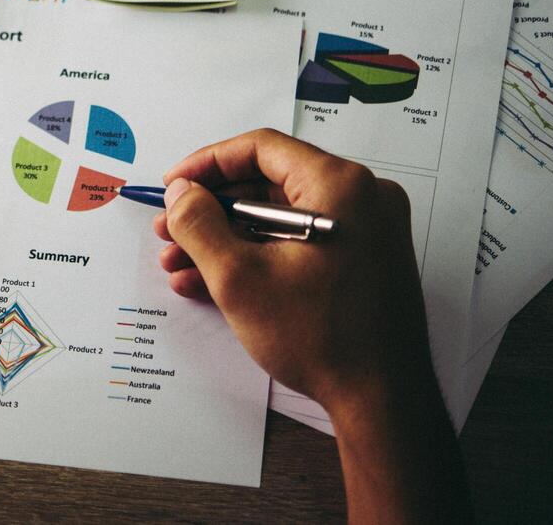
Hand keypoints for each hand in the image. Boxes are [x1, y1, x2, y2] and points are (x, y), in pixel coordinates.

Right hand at [156, 128, 467, 519]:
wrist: (380, 402)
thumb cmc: (324, 337)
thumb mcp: (239, 276)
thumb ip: (199, 222)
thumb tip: (182, 191)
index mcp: (340, 185)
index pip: (260, 149)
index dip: (207, 164)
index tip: (175, 183)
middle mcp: (360, 199)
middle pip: (268, 184)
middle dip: (210, 211)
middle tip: (172, 228)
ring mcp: (365, 232)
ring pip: (278, 219)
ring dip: (226, 239)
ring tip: (180, 263)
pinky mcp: (361, 262)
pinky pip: (299, 244)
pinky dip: (257, 258)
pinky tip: (211, 282)